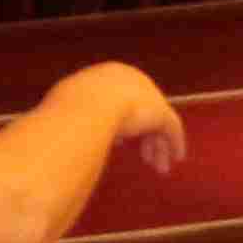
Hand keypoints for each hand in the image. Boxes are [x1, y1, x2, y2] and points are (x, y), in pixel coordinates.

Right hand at [69, 64, 187, 169]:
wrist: (85, 108)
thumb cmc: (68, 107)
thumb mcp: (67, 106)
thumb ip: (76, 115)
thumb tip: (68, 130)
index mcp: (110, 75)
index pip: (124, 98)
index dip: (124, 121)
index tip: (122, 140)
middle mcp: (133, 80)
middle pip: (144, 111)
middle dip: (145, 135)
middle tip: (145, 155)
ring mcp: (149, 95)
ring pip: (159, 123)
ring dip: (158, 146)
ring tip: (159, 167)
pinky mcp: (161, 112)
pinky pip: (172, 129)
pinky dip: (174, 144)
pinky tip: (175, 159)